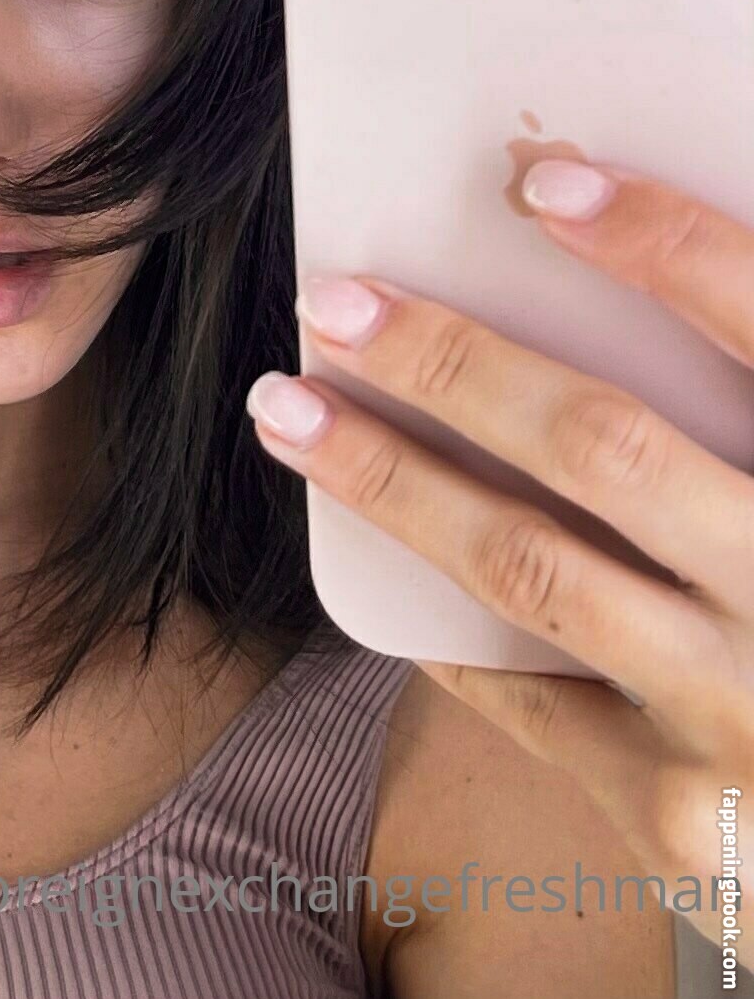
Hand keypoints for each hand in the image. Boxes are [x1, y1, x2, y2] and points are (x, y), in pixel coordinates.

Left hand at [247, 157, 753, 971]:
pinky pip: (529, 698)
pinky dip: (440, 617)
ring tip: (289, 408)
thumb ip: (735, 384)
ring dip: (390, 479)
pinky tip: (367, 548)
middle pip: (604, 448)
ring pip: (529, 568)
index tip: (544, 178)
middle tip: (333, 300)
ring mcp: (745, 717)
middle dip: (452, 364)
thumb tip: (604, 241)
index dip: (663, 245)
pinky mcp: (686, 820)